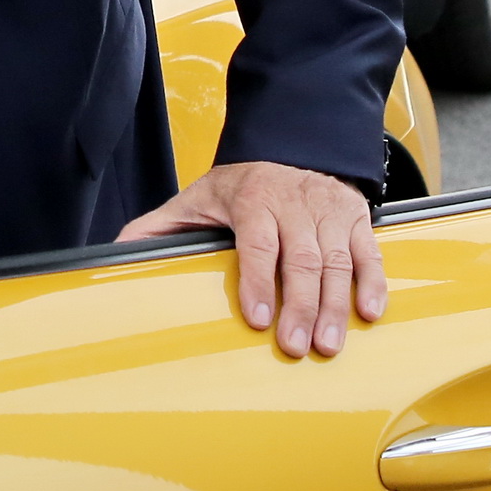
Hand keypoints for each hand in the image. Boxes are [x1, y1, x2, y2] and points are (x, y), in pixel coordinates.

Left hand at [119, 161, 385, 357]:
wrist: (293, 143)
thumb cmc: (240, 183)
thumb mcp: (196, 197)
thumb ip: (158, 227)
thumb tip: (116, 253)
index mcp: (253, 200)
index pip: (256, 243)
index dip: (258, 281)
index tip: (258, 319)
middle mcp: (294, 205)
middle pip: (299, 259)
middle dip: (298, 306)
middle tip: (295, 346)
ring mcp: (328, 213)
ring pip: (335, 262)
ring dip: (334, 306)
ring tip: (328, 345)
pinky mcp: (356, 219)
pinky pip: (368, 253)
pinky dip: (374, 283)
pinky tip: (370, 314)